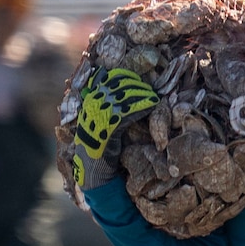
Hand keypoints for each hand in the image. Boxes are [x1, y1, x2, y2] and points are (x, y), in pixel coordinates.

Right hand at [70, 67, 159, 190]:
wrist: (93, 167)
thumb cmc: (98, 143)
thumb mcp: (98, 120)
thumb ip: (105, 105)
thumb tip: (121, 91)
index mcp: (90, 99)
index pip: (110, 79)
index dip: (127, 78)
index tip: (138, 81)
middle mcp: (93, 104)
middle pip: (121, 86)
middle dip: (138, 87)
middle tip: (150, 91)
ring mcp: (100, 114)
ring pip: (127, 97)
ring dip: (143, 95)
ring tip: (154, 98)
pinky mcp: (109, 126)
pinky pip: (129, 111)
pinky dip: (142, 106)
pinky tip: (151, 105)